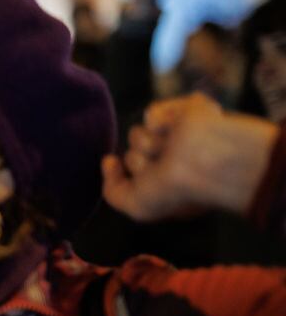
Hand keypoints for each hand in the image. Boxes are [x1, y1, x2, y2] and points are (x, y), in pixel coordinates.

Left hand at [103, 93, 279, 221]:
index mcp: (171, 181)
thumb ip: (114, 192)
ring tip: (176, 147)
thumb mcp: (138, 206)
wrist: (208, 163)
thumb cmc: (177, 190)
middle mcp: (175, 158)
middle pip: (132, 156)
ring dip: (151, 144)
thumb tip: (108, 160)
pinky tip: (177, 128)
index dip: (138, 180)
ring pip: (138, 134)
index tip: (154, 184)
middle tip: (168, 167)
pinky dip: (160, 122)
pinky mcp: (186, 109)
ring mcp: (181, 133)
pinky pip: (152, 113)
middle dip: (141, 163)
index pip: (136, 176)